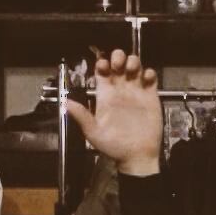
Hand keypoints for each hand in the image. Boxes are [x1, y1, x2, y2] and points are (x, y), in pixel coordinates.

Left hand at [66, 50, 161, 176]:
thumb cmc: (114, 147)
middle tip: (119, 65)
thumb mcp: (93, 133)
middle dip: (118, 57)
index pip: (101, 71)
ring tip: (133, 70)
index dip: (102, 63)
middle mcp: (120, 91)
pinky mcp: (150, 96)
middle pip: (118, 63)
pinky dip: (149, 73)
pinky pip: (150, 77)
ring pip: (134, 66)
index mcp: (105, 96)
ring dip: (134, 62)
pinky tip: (146, 79)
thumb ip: (81, 116)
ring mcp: (136, 92)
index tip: (104, 66)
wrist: (137, 156)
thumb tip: (65, 102)